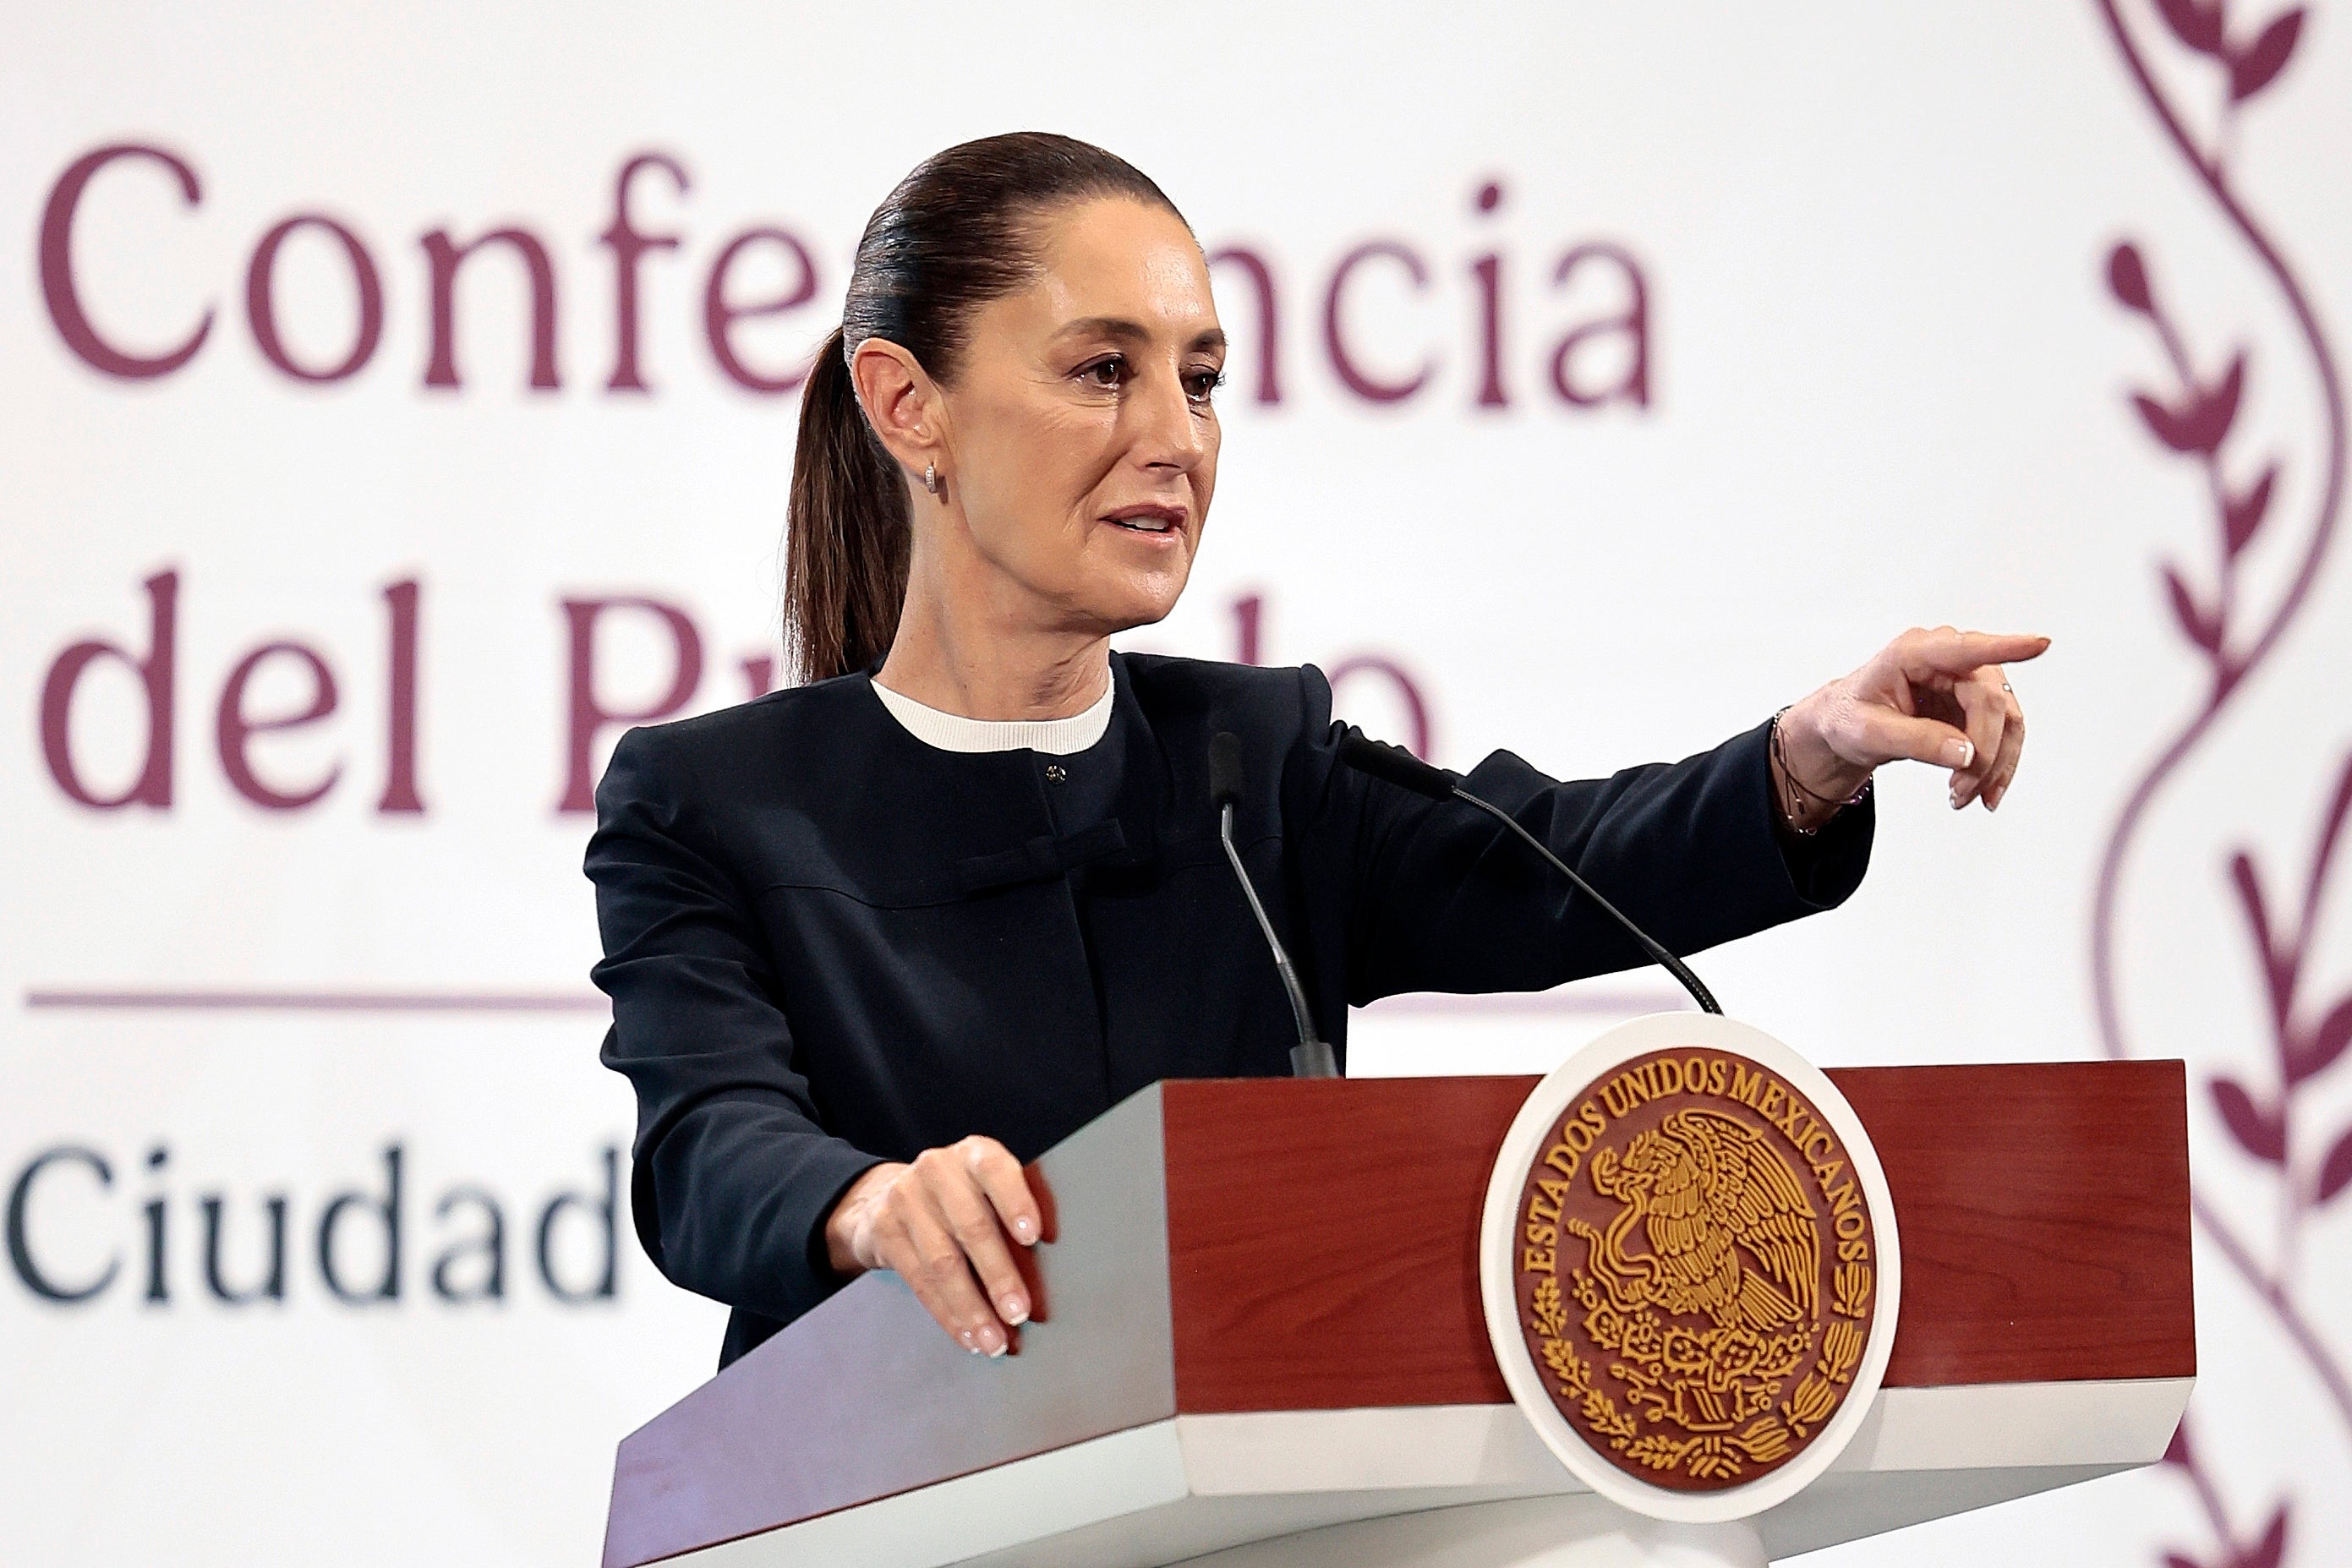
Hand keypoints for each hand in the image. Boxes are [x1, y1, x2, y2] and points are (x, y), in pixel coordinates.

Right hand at [822, 1135, 1041, 1355]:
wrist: (886, 1196)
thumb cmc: (960, 1197)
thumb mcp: (985, 1188)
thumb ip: (1013, 1213)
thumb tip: (1054, 1268)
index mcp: (974, 1154)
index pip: (996, 1171)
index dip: (1016, 1202)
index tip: (1035, 1236)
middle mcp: (938, 1170)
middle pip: (972, 1226)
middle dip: (999, 1275)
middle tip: (1019, 1311)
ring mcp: (906, 1199)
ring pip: (943, 1262)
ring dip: (973, 1309)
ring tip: (995, 1340)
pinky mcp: (885, 1232)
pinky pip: (920, 1283)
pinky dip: (948, 1315)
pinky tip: (968, 1336)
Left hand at [1778, 627, 2050, 813]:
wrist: (1845, 729)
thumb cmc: (1848, 718)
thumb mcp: (1868, 733)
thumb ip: (1915, 740)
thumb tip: (1965, 753)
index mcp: (1913, 653)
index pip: (1965, 649)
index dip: (2005, 647)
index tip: (2039, 644)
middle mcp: (1947, 660)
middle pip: (1990, 702)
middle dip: (1983, 753)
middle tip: (1962, 791)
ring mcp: (1966, 680)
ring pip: (2006, 720)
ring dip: (1994, 764)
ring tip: (1966, 796)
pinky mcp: (1975, 703)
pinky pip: (2003, 734)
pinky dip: (1996, 766)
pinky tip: (1981, 790)